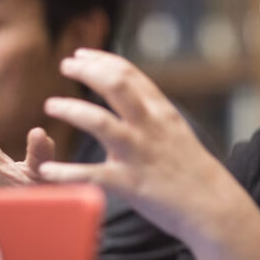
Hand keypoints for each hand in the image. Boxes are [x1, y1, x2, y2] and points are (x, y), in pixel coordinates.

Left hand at [38, 49, 242, 241]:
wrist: (212, 206)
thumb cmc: (192, 170)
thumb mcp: (175, 130)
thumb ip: (152, 112)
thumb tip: (129, 93)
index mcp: (161, 112)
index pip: (129, 74)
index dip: (101, 60)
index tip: (81, 54)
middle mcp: (149, 127)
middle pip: (115, 85)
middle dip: (87, 71)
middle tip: (65, 65)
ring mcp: (139, 154)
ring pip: (99, 121)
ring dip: (71, 109)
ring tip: (51, 104)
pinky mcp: (130, 183)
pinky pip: (92, 175)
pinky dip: (66, 172)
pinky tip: (46, 170)